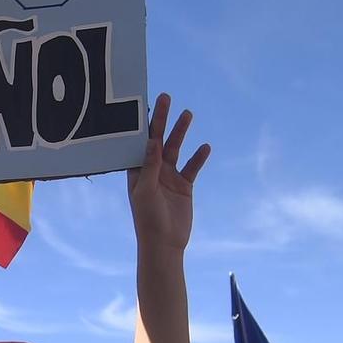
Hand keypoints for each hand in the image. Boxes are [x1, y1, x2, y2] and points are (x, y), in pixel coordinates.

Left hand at [127, 94, 210, 253]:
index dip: (143, 124)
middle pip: (158, 139)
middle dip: (162, 120)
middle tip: (166, 98)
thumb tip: (151, 141)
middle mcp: (152, 171)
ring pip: (176, 149)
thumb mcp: (146, 191)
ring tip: (188, 114)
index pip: (139, 143)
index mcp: (137, 171)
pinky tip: (205, 146)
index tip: (146, 104)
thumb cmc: (148, 220)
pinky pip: (192, 167)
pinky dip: (199, 157)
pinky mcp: (184, 186)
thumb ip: (149, 166)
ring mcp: (168, 177)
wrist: (165, 244)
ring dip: (181, 132)